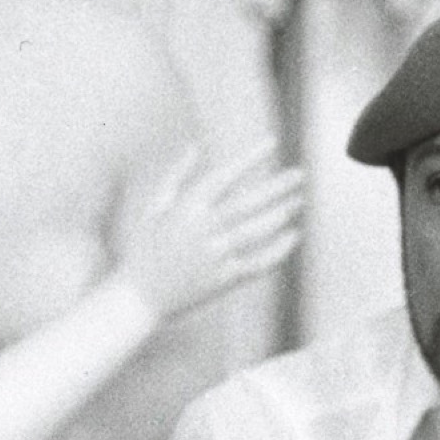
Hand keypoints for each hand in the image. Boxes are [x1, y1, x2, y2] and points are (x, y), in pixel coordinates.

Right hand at [111, 140, 302, 322]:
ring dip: (281, 214)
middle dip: (277, 187)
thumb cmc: (145, 248)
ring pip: (257, 230)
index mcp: (186, 208)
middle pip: (249, 202)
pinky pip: (259, 263)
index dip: (250, 158)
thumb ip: (176, 175)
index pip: (225, 176)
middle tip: (300, 174)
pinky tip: (293, 235)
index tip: (272, 143)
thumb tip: (195, 147)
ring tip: (299, 200)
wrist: (139, 296)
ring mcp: (216, 255)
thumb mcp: (154, 207)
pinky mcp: (225, 279)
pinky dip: (279, 250)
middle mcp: (204, 229)